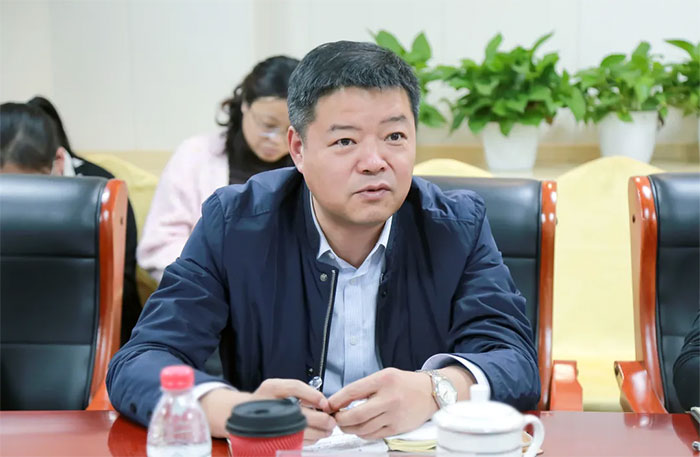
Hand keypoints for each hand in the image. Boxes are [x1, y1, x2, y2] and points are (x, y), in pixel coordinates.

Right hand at [200, 380, 335, 442]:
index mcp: (271, 388)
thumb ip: (301, 390)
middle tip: (331, 422)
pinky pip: (296, 441)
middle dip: (321, 420)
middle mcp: (269, 404)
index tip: (325, 404)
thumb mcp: (280, 387)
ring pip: (301, 431)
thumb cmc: (266, 400)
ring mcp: (270, 423)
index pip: (294, 387)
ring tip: (326, 429)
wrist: (243, 415)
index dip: (313, 395)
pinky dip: (309, 439)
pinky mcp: (272, 438)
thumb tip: (322, 401)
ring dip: (319, 432)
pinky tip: (314, 435)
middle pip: (300, 414)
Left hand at [327, 368, 435, 439]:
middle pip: (355, 415)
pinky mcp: (397, 428)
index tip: (328, 405)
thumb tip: (340, 400)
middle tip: (335, 417)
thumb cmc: (404, 383)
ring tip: (345, 423)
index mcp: (383, 380)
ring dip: (349, 428)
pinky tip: (359, 428)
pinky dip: (362, 433)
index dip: (336, 400)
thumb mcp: (383, 376)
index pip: (352, 391)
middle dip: (340, 419)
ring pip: (363, 428)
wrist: (430, 393)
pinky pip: (373, 435)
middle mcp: (389, 398)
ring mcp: (394, 415)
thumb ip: (363, 387)